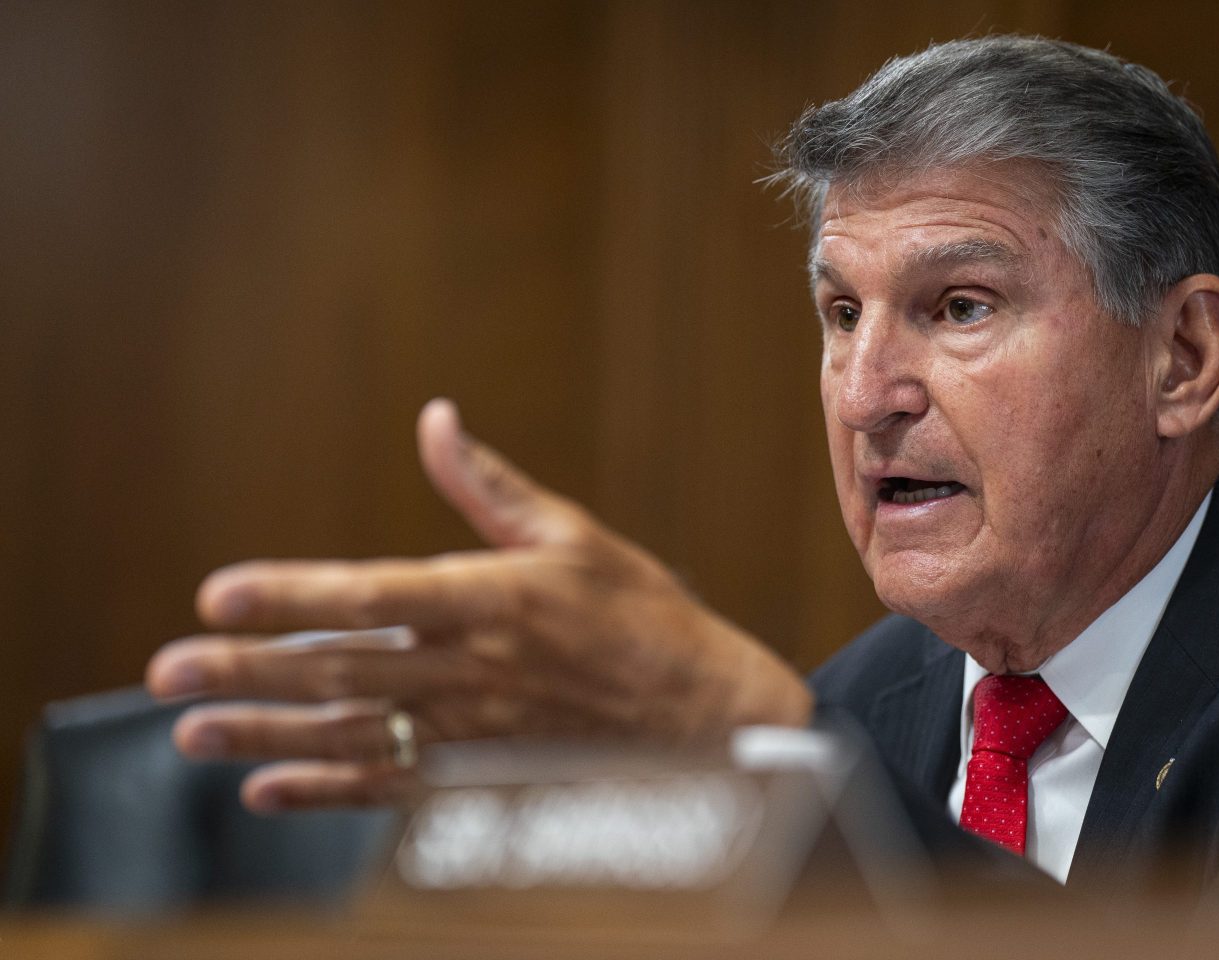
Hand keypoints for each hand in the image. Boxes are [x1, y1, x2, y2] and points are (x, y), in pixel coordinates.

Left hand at [145, 399, 813, 811]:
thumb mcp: (573, 537)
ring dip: (265, 738)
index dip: (292, 596)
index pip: (373, 597)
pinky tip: (267, 790)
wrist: (705, 716)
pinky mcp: (482, 779)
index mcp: (492, 599)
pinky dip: (325, 792)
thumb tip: (435, 420)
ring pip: (351, 737)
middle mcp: (472, 671)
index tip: (220, 595)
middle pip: (340, 675)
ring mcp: (473, 733)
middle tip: (166, 673)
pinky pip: (390, 789)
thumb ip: (490, 486)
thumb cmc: (643, 616)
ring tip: (191, 735)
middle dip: (247, 674)